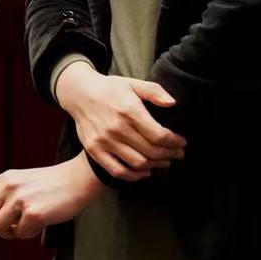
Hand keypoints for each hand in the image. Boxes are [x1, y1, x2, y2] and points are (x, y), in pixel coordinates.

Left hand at [0, 155, 102, 239]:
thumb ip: (5, 195)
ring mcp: (20, 200)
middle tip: (5, 230)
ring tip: (24, 227)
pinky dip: (29, 234)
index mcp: (4, 179)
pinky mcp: (34, 213)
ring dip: (9, 233)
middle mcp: (8, 187)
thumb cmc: (53, 184)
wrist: (79, 179)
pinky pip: (21, 233)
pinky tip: (40, 225)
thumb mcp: (22, 181)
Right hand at [55, 61, 184, 181]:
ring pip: (138, 163)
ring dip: (156, 165)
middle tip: (177, 153)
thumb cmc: (110, 89)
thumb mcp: (132, 83)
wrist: (79, 93)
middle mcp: (116, 128)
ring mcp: (104, 141)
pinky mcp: (94, 150)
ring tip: (164, 161)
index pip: (159, 135)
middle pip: (152, 151)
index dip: (175, 142)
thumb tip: (172, 103)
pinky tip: (145, 171)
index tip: (181, 142)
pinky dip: (134, 176)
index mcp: (128, 111)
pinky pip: (117, 171)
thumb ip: (154, 91)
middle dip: (170, 154)